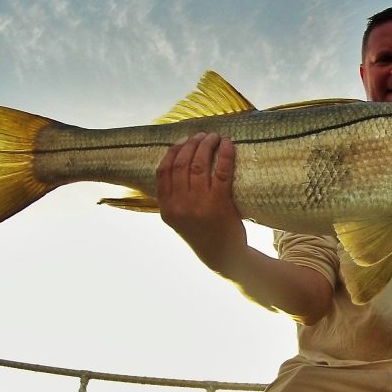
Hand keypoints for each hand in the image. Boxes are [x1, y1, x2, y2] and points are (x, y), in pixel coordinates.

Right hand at [156, 132, 248, 275]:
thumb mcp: (179, 218)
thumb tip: (177, 161)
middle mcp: (180, 206)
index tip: (183, 140)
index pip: (163, 172)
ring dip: (207, 145)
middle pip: (181, 164)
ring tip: (214, 137)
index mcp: (167, 209)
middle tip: (202, 135)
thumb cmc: (203, 232)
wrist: (224, 256)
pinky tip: (228, 145)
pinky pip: (221, 171)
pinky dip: (224, 154)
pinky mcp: (220, 203)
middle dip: (191, 144)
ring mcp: (199, 204)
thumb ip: (174, 196)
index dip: (173, 151)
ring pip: (199, 165)